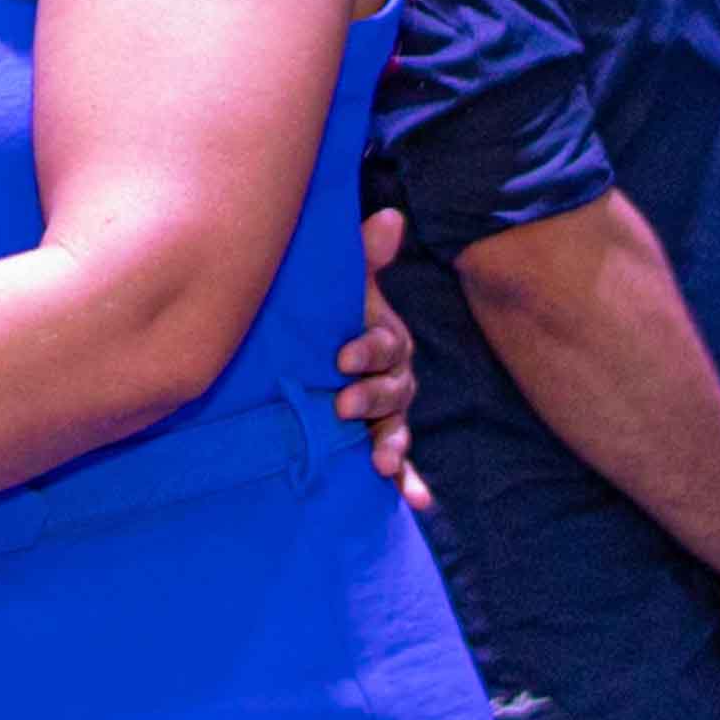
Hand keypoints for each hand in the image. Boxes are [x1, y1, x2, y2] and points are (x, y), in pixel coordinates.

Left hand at [338, 209, 432, 510]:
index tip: (342, 357)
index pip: (386, 344)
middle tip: (343, 404)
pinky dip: (410, 482)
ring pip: (397, 427)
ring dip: (392, 444)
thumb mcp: (341, 282)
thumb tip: (391, 217)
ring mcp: (386, 411)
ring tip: (381, 461)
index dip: (368, 349)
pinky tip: (416, 502)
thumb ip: (363, 256)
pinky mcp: (378, 439)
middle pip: (394, 389)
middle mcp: (392, 376)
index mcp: (384, 338)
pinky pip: (402, 462)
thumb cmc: (325, 310)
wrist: (304, 344)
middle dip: (373, 397)